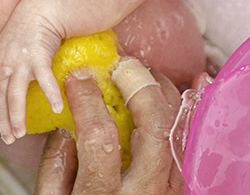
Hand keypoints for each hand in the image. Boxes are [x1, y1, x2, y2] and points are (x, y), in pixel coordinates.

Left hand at [0, 9, 63, 144]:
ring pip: (16, 93)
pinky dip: (50, 94)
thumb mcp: (11, 47)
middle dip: (4, 121)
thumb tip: (13, 85)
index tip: (2, 130)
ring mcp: (20, 60)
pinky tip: (57, 108)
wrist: (42, 7)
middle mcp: (5, 63)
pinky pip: (44, 79)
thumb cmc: (30, 28)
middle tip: (9, 139)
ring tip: (21, 133)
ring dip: (17, 115)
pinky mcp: (38, 54)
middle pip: (0, 97)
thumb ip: (9, 66)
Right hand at [34, 62, 183, 194]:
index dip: (87, 98)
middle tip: (119, 67)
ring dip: (163, 92)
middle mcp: (143, 194)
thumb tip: (66, 127)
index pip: (99, 136)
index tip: (77, 77)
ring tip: (142, 73)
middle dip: (137, 85)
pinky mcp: (180, 191)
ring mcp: (168, 193)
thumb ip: (55, 167)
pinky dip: (192, 111)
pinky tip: (194, 84)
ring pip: (177, 131)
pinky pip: (191, 143)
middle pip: (152, 127)